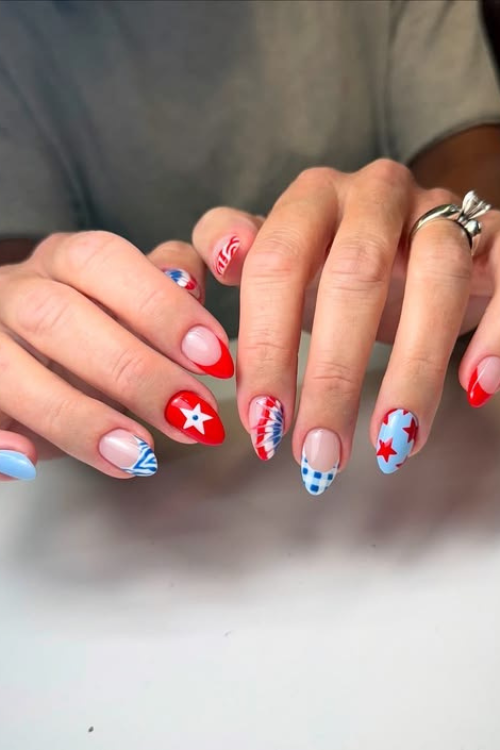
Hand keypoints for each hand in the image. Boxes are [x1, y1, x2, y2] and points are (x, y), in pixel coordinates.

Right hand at [0, 231, 232, 480]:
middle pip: (57, 316)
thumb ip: (163, 289)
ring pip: (8, 370)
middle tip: (190, 416)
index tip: (215, 358)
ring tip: (136, 455)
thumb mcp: (126, 302)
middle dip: (132, 372)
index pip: (104, 262)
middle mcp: (15, 292)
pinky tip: (28, 463)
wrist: (17, 349)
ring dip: (76, 416)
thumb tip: (195, 282)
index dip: (161, 308)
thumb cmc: (84, 328)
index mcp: (62, 261)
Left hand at [191, 160, 499, 492]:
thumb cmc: (335, 268)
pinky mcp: (495, 238)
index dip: (266, 346)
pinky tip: (476, 388)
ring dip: (412, 371)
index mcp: (310, 200)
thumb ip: (235, 255)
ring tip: (393, 444)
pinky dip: (495, 333)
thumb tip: (202, 268)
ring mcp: (440, 212)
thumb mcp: (282, 264)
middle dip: (333, 375)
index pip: (274, 265)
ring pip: (434, 279)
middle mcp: (374, 194)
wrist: (419, 244)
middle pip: (352, 276)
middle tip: (320, 453)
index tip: (264, 424)